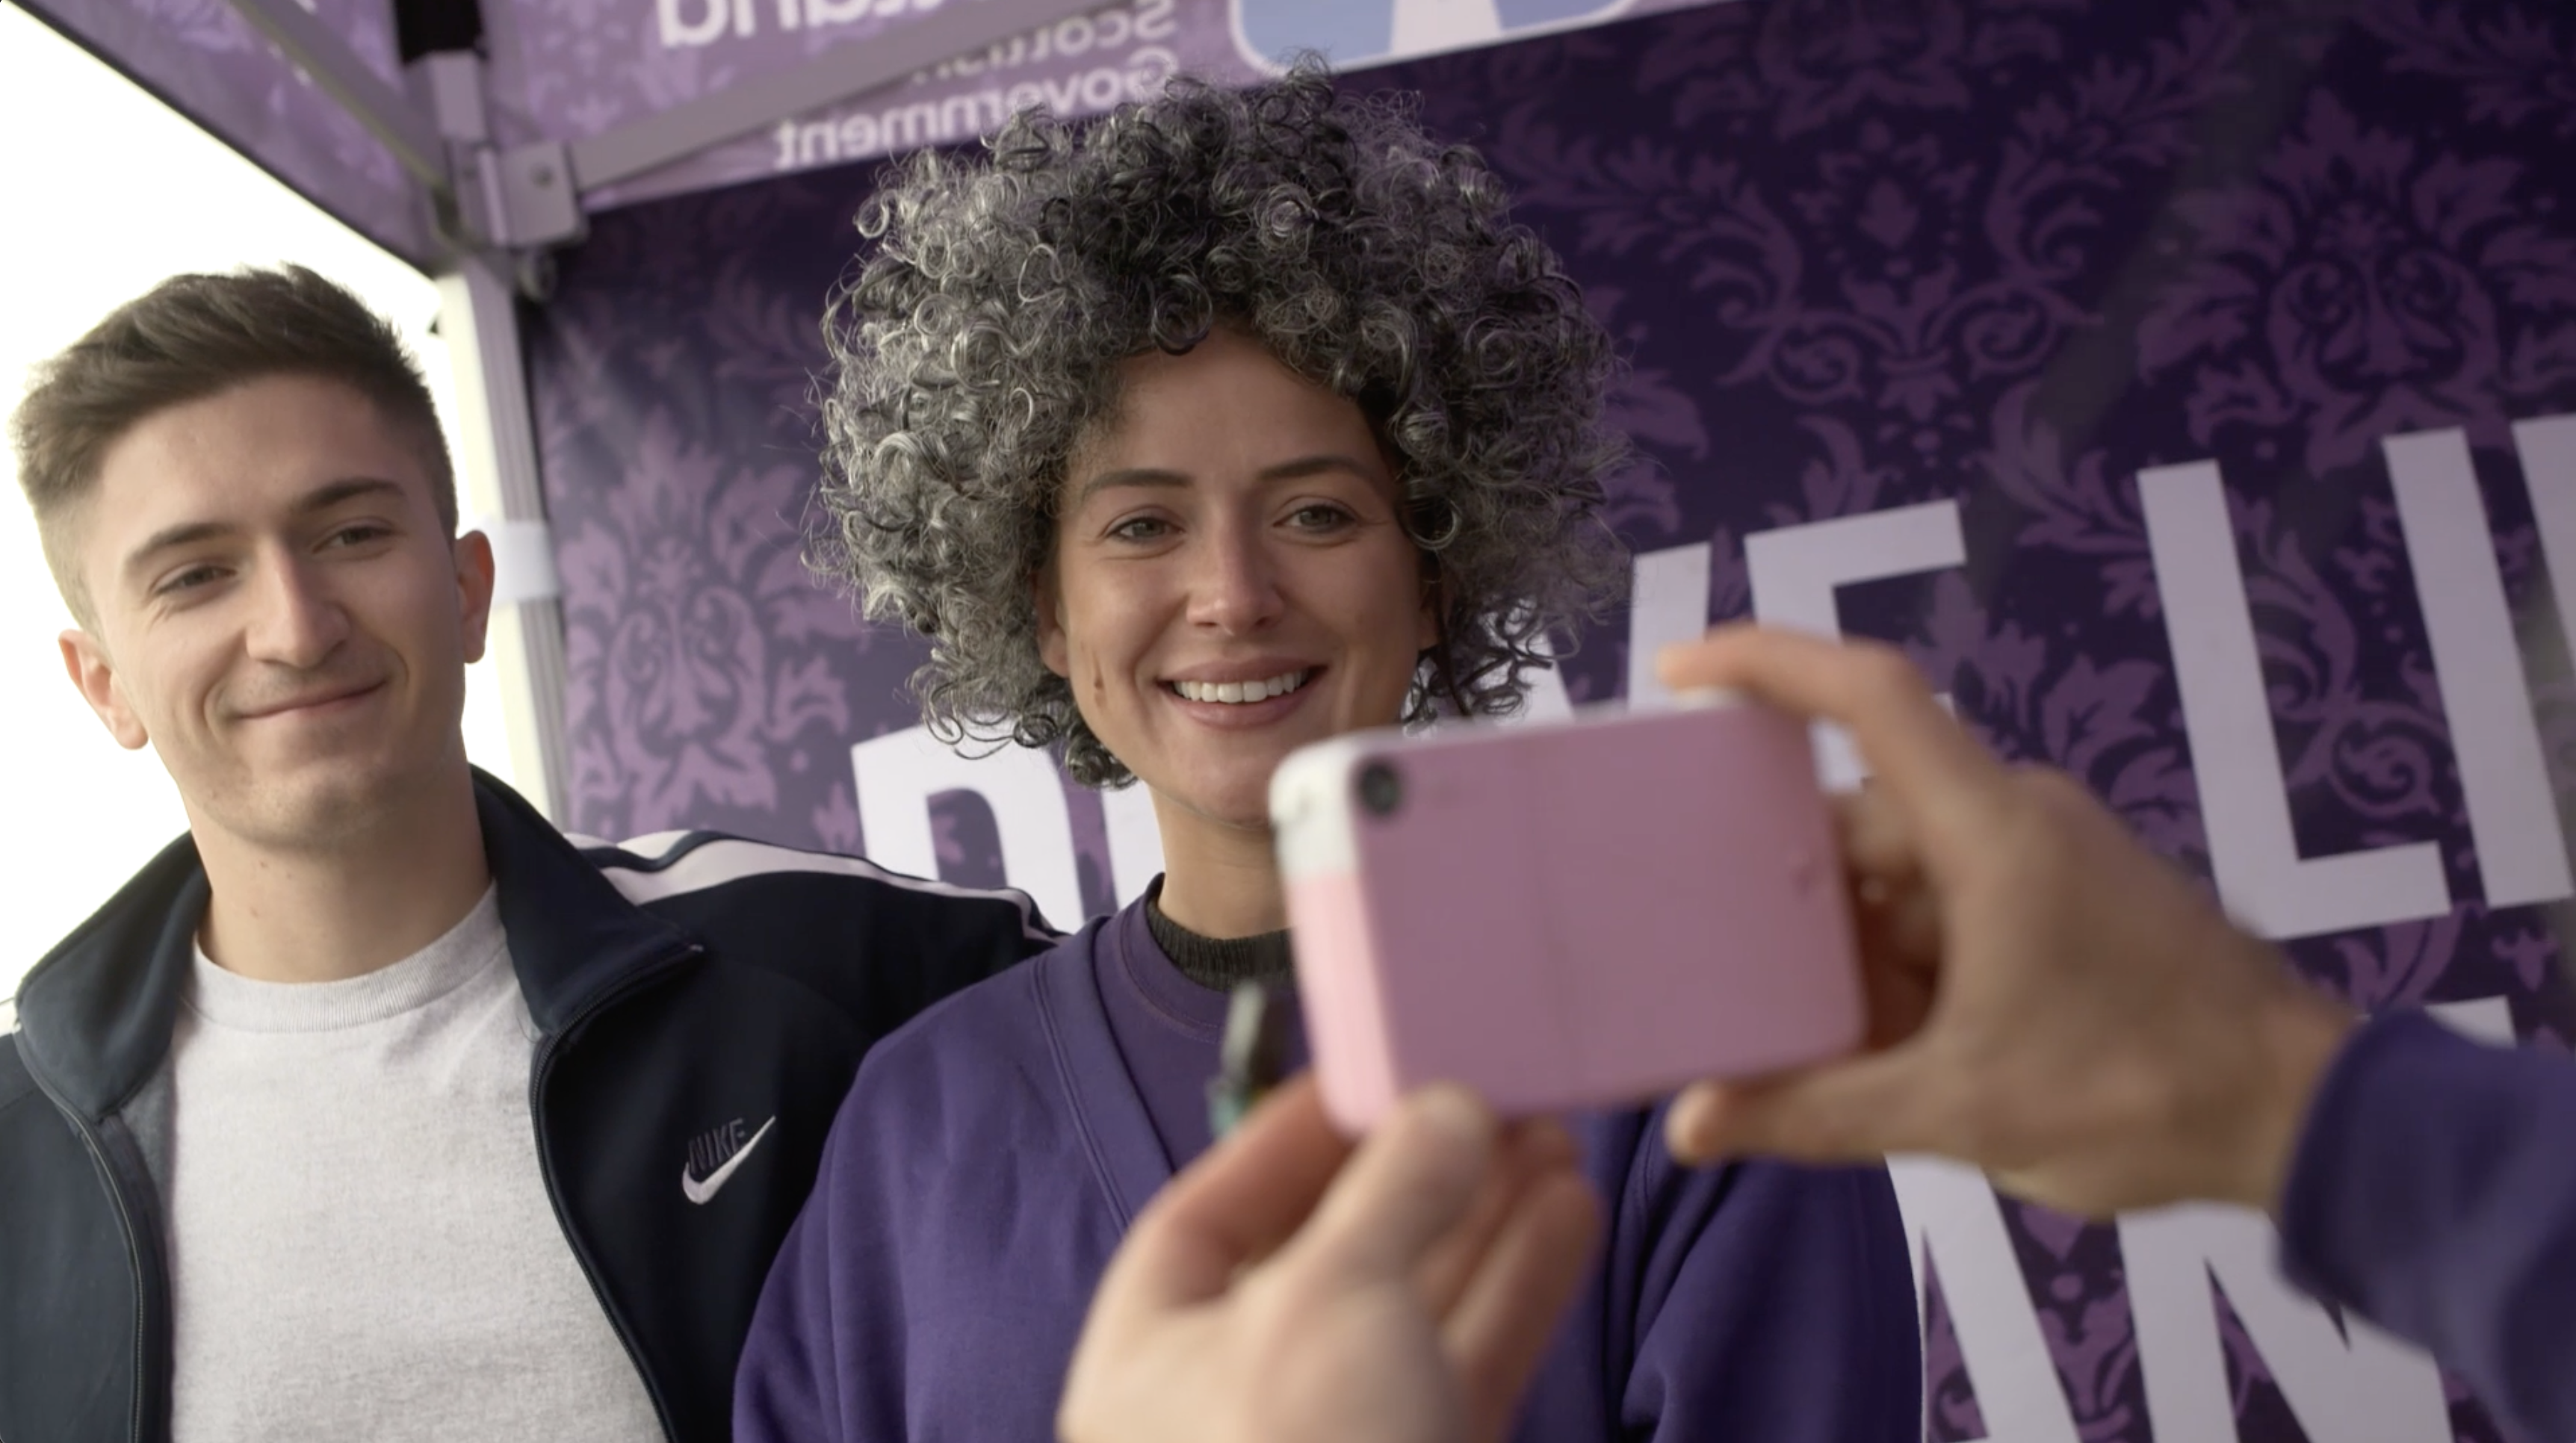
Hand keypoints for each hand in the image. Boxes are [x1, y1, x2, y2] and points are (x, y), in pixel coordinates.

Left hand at [1058, 1078, 1601, 1442]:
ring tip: (1557, 1135)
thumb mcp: (1331, 1299)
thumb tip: (1447, 1107)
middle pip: (1332, 1255)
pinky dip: (1518, 1292)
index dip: (1290, 1137)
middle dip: (1420, 1173)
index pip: (1210, 1215)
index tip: (1377, 1068)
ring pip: (1415, 1310)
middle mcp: (1235, 1406)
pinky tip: (1569, 1219)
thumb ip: (1392, 1191)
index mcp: (1150, 1361)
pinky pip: (1468, 1365)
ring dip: (1487, 1219)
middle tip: (1499, 1093)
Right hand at [1657, 625, 2355, 1219]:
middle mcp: (2016, 817)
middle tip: (1699, 940)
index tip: (1678, 669)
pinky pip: (1952, 904)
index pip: (1868, 695)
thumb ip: (1817, 1111)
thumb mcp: (1960, 1110)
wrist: (2303, 1116)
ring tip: (1777, 1016)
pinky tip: (1868, 1039)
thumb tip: (1688, 1125)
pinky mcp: (2072, 901)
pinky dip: (1900, 958)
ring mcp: (2050, 858)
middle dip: (1783, 883)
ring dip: (1845, 941)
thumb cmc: (2137, 1089)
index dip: (1767, 661)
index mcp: (1989, 829)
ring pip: (1904, 871)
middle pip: (1863, 813)